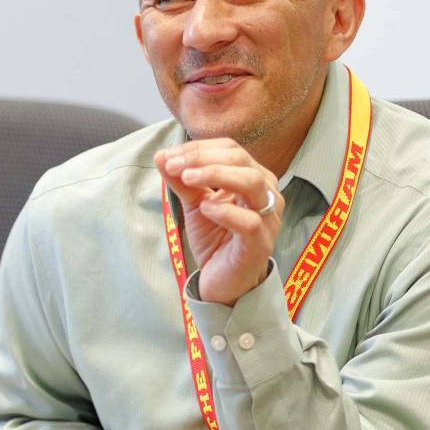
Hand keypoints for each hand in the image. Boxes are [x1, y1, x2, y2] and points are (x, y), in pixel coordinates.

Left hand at [156, 138, 282, 305]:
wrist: (222, 281)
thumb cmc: (215, 239)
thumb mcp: (194, 204)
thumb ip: (181, 181)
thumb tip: (161, 156)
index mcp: (254, 179)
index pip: (231, 150)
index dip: (199, 149)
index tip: (168, 156)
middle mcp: (266, 194)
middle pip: (241, 160)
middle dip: (203, 158)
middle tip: (173, 165)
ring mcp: (267, 219)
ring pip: (252, 183)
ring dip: (216, 174)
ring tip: (188, 178)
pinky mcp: (261, 244)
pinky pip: (250, 221)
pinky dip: (225, 210)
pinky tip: (205, 209)